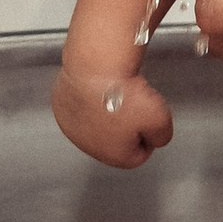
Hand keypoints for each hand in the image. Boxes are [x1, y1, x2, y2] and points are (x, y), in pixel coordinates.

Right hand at [53, 63, 174, 169]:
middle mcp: (88, 145)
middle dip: (125, 125)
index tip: (150, 122)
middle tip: (134, 104)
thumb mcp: (161, 118)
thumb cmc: (122, 92)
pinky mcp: (61, 106)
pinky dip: (88, 99)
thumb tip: (157, 138)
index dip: (148, 136)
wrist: (95, 66)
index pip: (138, 155)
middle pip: (114, 141)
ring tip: (116, 93)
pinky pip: (79, 107)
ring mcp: (71, 126)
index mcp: (114, 155)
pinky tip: (99, 87)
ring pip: (94, 124)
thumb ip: (162, 135)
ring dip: (105, 112)